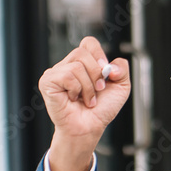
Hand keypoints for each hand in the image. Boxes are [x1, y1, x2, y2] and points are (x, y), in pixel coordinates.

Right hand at [39, 37, 129, 170]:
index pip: (88, 43)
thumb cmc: (101, 110)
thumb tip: (112, 65)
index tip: (106, 72)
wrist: (90, 128)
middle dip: (96, 73)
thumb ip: (123, 69)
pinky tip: (74, 99)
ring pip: (76, 65)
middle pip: (82, 52)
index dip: (99, 54)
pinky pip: (67, 75)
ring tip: (87, 99)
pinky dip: (76, 89)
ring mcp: (55, 72)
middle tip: (97, 90)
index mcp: (82, 63)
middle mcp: (67, 65)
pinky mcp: (47, 82)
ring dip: (88, 86)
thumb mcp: (121, 87)